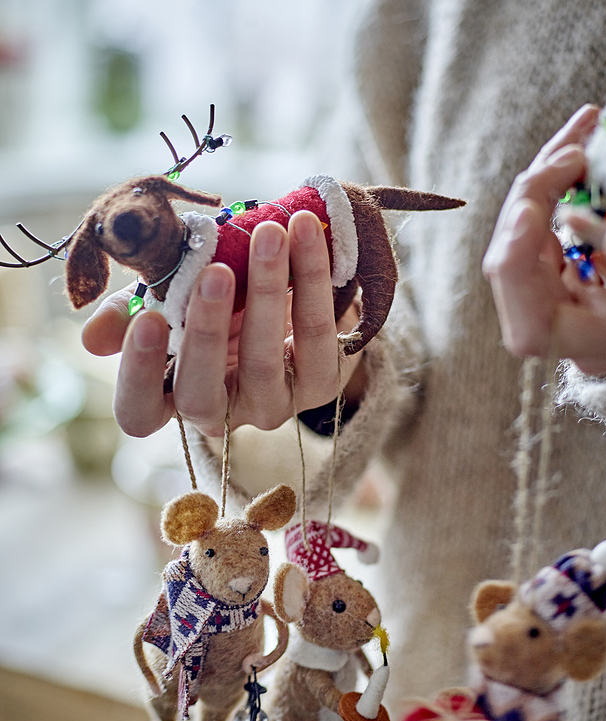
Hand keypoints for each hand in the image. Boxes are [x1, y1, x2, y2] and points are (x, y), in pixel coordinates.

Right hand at [82, 210, 364, 436]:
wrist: (290, 288)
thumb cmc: (217, 294)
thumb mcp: (170, 292)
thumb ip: (132, 307)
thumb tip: (95, 339)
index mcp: (169, 393)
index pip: (140, 412)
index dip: (139, 375)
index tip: (148, 320)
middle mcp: (219, 411)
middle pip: (201, 395)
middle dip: (207, 332)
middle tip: (215, 272)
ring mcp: (271, 404)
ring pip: (265, 364)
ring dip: (267, 292)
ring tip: (270, 233)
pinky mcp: (320, 384)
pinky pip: (319, 337)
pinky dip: (314, 280)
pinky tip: (305, 235)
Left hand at [483, 104, 605, 374]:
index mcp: (562, 337)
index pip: (525, 315)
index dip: (517, 259)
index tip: (529, 211)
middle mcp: (536, 315)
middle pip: (511, 256)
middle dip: (537, 193)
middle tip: (574, 150)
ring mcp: (532, 288)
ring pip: (519, 226)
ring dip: (548, 173)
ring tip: (583, 125)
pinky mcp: (539, 262)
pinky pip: (536, 215)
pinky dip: (556, 178)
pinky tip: (578, 141)